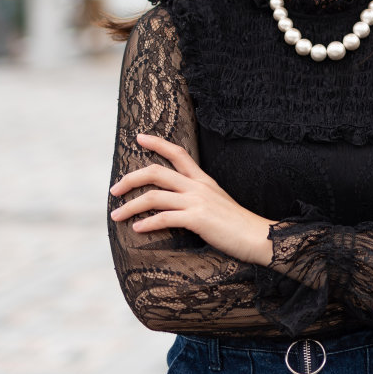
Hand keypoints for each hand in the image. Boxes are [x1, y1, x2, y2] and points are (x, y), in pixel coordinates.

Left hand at [110, 133, 273, 265]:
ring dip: (130, 205)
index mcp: (203, 179)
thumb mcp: (216, 202)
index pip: (178, 153)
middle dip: (130, 179)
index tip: (138, 137)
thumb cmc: (236, 224)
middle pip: (156, 172)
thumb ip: (196, 198)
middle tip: (114, 190)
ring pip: (154, 196)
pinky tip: (137, 229)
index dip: (157, 143)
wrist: (258, 235)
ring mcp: (197, 201)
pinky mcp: (197, 219)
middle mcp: (198, 186)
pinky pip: (164, 218)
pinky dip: (147, 223)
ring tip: (117, 214)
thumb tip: (174, 203)